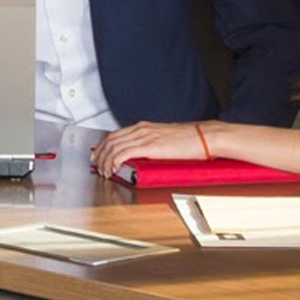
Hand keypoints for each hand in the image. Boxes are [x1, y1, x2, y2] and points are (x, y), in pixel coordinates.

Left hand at [91, 121, 211, 177]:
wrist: (203, 137)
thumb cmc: (189, 140)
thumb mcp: (164, 140)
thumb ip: (151, 145)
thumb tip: (142, 157)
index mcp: (144, 127)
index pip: (116, 134)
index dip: (103, 146)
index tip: (98, 155)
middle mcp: (141, 129)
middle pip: (111, 140)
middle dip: (100, 154)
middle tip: (96, 166)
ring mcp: (145, 137)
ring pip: (114, 147)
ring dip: (105, 161)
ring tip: (103, 172)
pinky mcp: (150, 146)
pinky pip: (124, 153)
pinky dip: (114, 161)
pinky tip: (113, 170)